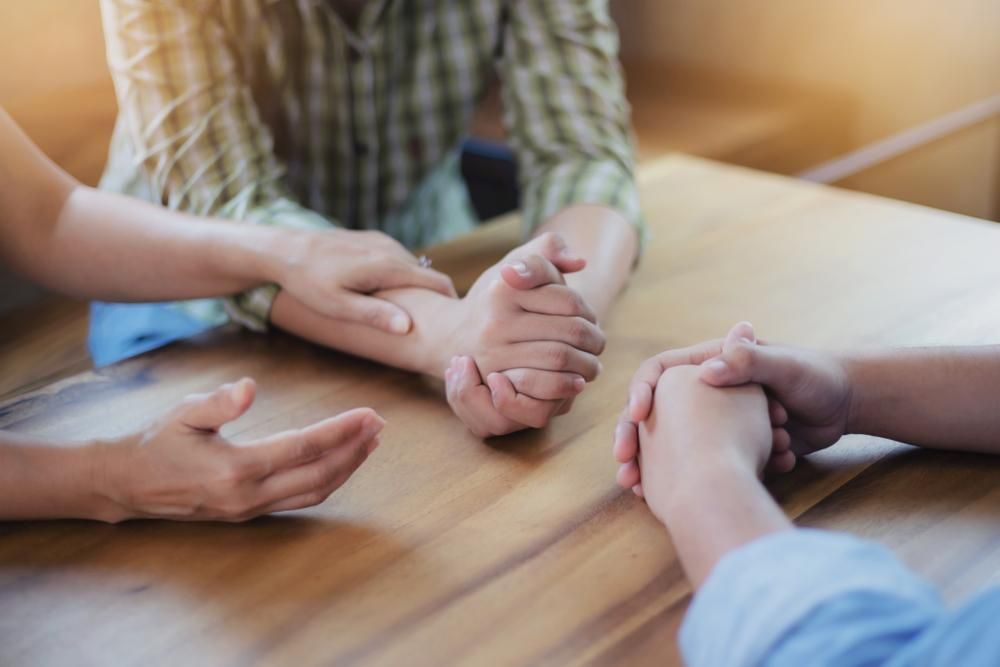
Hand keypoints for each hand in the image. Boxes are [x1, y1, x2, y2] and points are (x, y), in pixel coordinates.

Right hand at [98, 378, 382, 521]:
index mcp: (236, 468)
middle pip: (319, 475)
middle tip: (379, 425)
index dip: (340, 431)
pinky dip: (328, 481)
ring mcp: (251, 509)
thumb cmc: (156, 442)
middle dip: (354, 450)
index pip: (303, 448)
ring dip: (348, 467)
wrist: (126, 484)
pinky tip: (342, 463)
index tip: (368, 414)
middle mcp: (249, 495)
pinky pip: (300, 500)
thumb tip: (249, 387)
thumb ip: (218, 403)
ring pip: (314, 492)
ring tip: (371, 443)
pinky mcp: (250, 513)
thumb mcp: (182, 414)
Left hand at [275, 228, 456, 333]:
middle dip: (432, 297)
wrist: (283, 249)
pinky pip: (396, 260)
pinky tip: (383, 293)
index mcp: (388, 266)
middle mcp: (390, 249)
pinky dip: (398, 276)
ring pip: (411, 268)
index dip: (450, 302)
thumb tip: (408, 327)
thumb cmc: (308, 282)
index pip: (436, 282)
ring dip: (413, 287)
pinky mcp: (371, 239)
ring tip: (407, 312)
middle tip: (432, 324)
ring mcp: (381, 241)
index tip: (455, 322)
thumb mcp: (339, 306)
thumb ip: (375, 315)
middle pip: (426, 275)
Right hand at [443, 233, 603, 436]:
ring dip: (587, 364)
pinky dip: (568, 385)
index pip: (568, 300)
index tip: (590, 319)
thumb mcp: (517, 263)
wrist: (455, 336)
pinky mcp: (496, 380)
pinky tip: (576, 382)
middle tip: (597, 344)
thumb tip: (579, 262)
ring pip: (561, 358)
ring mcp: (494, 352)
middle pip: (570, 330)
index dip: (588, 311)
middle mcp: (496, 320)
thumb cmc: (498, 297)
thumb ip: (548, 248)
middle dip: (594, 339)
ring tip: (592, 364)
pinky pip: (545, 385)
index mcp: (504, 287)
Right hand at [614, 322, 851, 492]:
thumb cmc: (817, 378)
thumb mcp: (785, 368)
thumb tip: (708, 370)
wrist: (843, 410)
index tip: (638, 416)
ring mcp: (709, 420)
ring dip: (645, 464)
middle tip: (624, 462)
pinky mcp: (722, 446)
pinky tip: (659, 500)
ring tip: (634, 487)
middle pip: (651, 411)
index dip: (641, 392)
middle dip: (632, 437)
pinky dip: (672, 481)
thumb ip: (750, 362)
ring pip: (662, 441)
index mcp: (708, 363)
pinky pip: (687, 463)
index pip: (658, 371)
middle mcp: (701, 390)